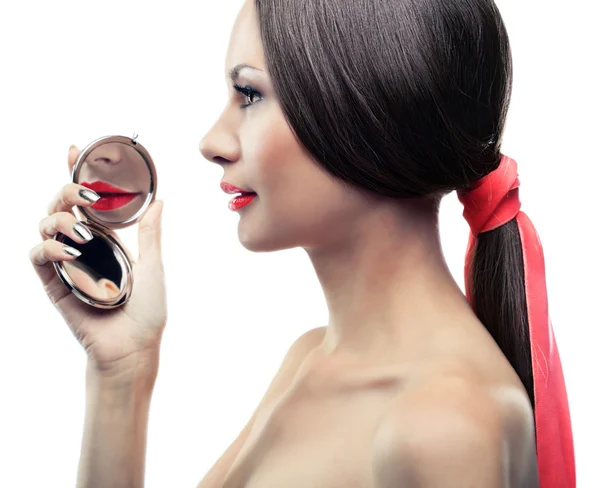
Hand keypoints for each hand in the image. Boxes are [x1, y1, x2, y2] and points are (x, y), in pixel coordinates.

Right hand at [29, 145, 166, 376]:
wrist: (133, 348)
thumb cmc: (148, 311)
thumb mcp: (154, 266)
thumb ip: (151, 234)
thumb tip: (160, 201)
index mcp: (108, 239)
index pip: (87, 201)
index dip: (76, 174)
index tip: (74, 149)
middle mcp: (84, 247)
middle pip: (62, 205)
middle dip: (67, 190)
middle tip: (83, 194)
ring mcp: (67, 264)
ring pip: (46, 224)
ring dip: (59, 218)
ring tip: (81, 232)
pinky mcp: (54, 284)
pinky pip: (38, 256)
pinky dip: (49, 248)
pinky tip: (69, 252)